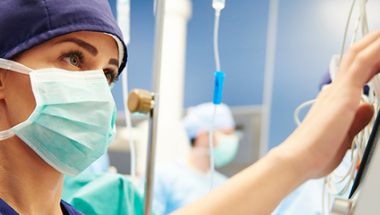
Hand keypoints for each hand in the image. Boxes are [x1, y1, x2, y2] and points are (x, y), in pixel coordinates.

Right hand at [280, 28, 379, 179]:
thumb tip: (368, 107)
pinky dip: (375, 50)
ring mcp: (337, 90)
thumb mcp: (345, 137)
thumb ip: (358, 120)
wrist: (298, 158)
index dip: (372, 62)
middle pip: (355, 58)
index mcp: (334, 101)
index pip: (356, 74)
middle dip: (372, 44)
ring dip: (374, 40)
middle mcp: (333, 92)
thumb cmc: (315, 154)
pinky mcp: (343, 94)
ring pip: (358, 54)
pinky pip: (363, 62)